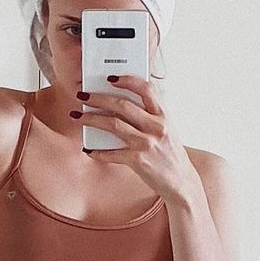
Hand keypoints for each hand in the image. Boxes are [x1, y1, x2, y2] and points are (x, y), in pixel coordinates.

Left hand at [74, 75, 197, 201]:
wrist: (181, 182)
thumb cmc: (169, 154)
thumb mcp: (166, 130)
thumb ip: (149, 116)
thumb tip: (119, 106)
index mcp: (163, 115)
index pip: (146, 89)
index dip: (127, 80)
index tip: (110, 78)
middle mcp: (156, 127)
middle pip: (122, 105)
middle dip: (98, 98)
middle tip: (83, 96)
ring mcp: (147, 144)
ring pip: (113, 125)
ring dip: (91, 119)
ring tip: (78, 117)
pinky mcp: (138, 161)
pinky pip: (112, 153)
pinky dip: (98, 151)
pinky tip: (88, 148)